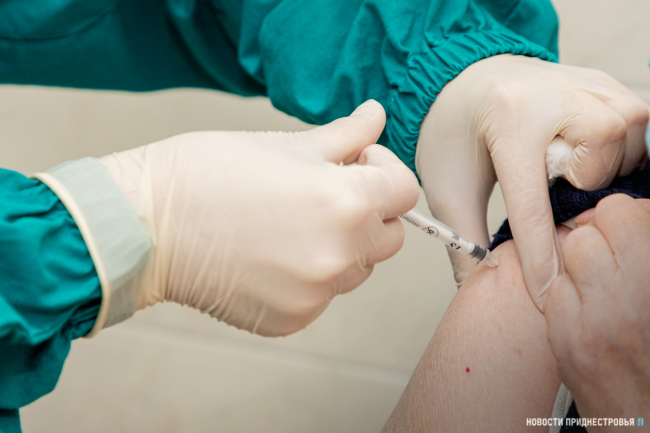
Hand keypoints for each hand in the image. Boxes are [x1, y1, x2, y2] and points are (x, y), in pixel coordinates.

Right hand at [99, 100, 418, 335]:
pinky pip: (323, 296)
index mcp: (346, 202)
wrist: (146, 224)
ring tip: (290, 225)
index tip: (354, 162)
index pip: (405, 191)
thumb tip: (377, 115)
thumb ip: (345, 135)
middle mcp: (339, 254)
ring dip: (340, 246)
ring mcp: (316, 293)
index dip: (383, 170)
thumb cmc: (209, 173)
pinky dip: (309, 278)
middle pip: (389, 236)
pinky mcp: (292, 319)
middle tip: (323, 193)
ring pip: (357, 268)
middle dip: (368, 211)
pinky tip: (271, 255)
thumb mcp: (284, 144)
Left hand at [416, 54, 648, 309]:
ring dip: (605, 172)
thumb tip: (477, 288)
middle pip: (599, 168)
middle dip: (579, 194)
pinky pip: (639, 125)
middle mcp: (552, 95)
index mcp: (508, 122)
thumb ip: (463, 239)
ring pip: (629, 144)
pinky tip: (588, 158)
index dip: (540, 256)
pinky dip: (622, 151)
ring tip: (567, 170)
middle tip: (551, 189)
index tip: (545, 294)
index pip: (534, 204)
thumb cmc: (453, 135)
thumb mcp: (448, 187)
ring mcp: (584, 84)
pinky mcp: (603, 83)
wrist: (464, 82)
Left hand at [545, 195, 649, 423]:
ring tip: (602, 284)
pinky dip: (567, 294)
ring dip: (579, 263)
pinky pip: (552, 292)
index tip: (633, 230)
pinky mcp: (566, 342)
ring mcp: (589, 321)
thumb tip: (636, 217)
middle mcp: (626, 297)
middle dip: (599, 237)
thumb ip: (647, 249)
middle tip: (616, 257)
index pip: (618, 212)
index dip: (626, 219)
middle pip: (584, 231)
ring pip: (562, 257)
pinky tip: (588, 309)